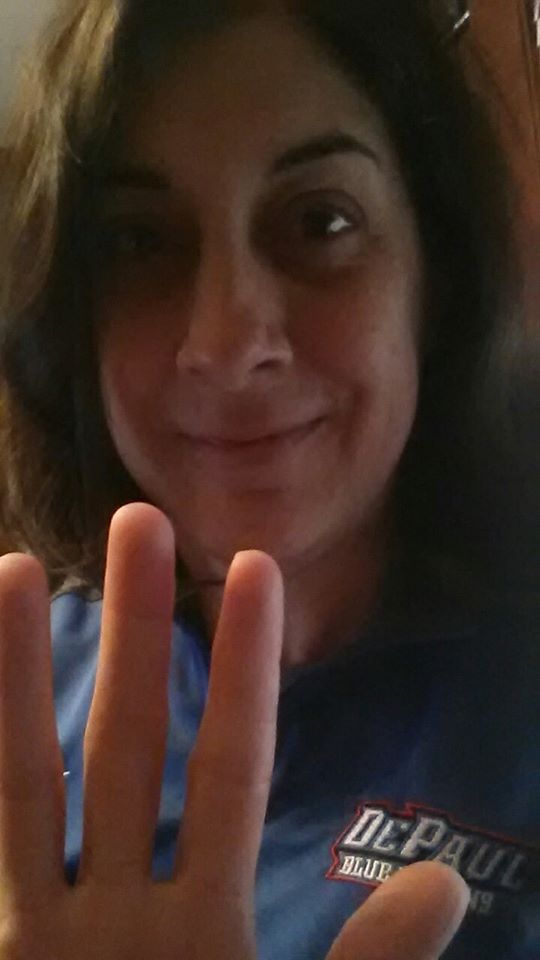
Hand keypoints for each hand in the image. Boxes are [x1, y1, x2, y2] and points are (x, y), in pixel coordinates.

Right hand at [0, 502, 468, 959]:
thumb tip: (444, 884)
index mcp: (200, 926)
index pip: (227, 768)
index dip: (239, 671)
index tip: (254, 573)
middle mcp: (114, 911)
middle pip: (128, 741)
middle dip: (133, 633)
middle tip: (139, 518)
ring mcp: (46, 936)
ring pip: (27, 780)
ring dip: (16, 679)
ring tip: (8, 570)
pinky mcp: (2, 955)